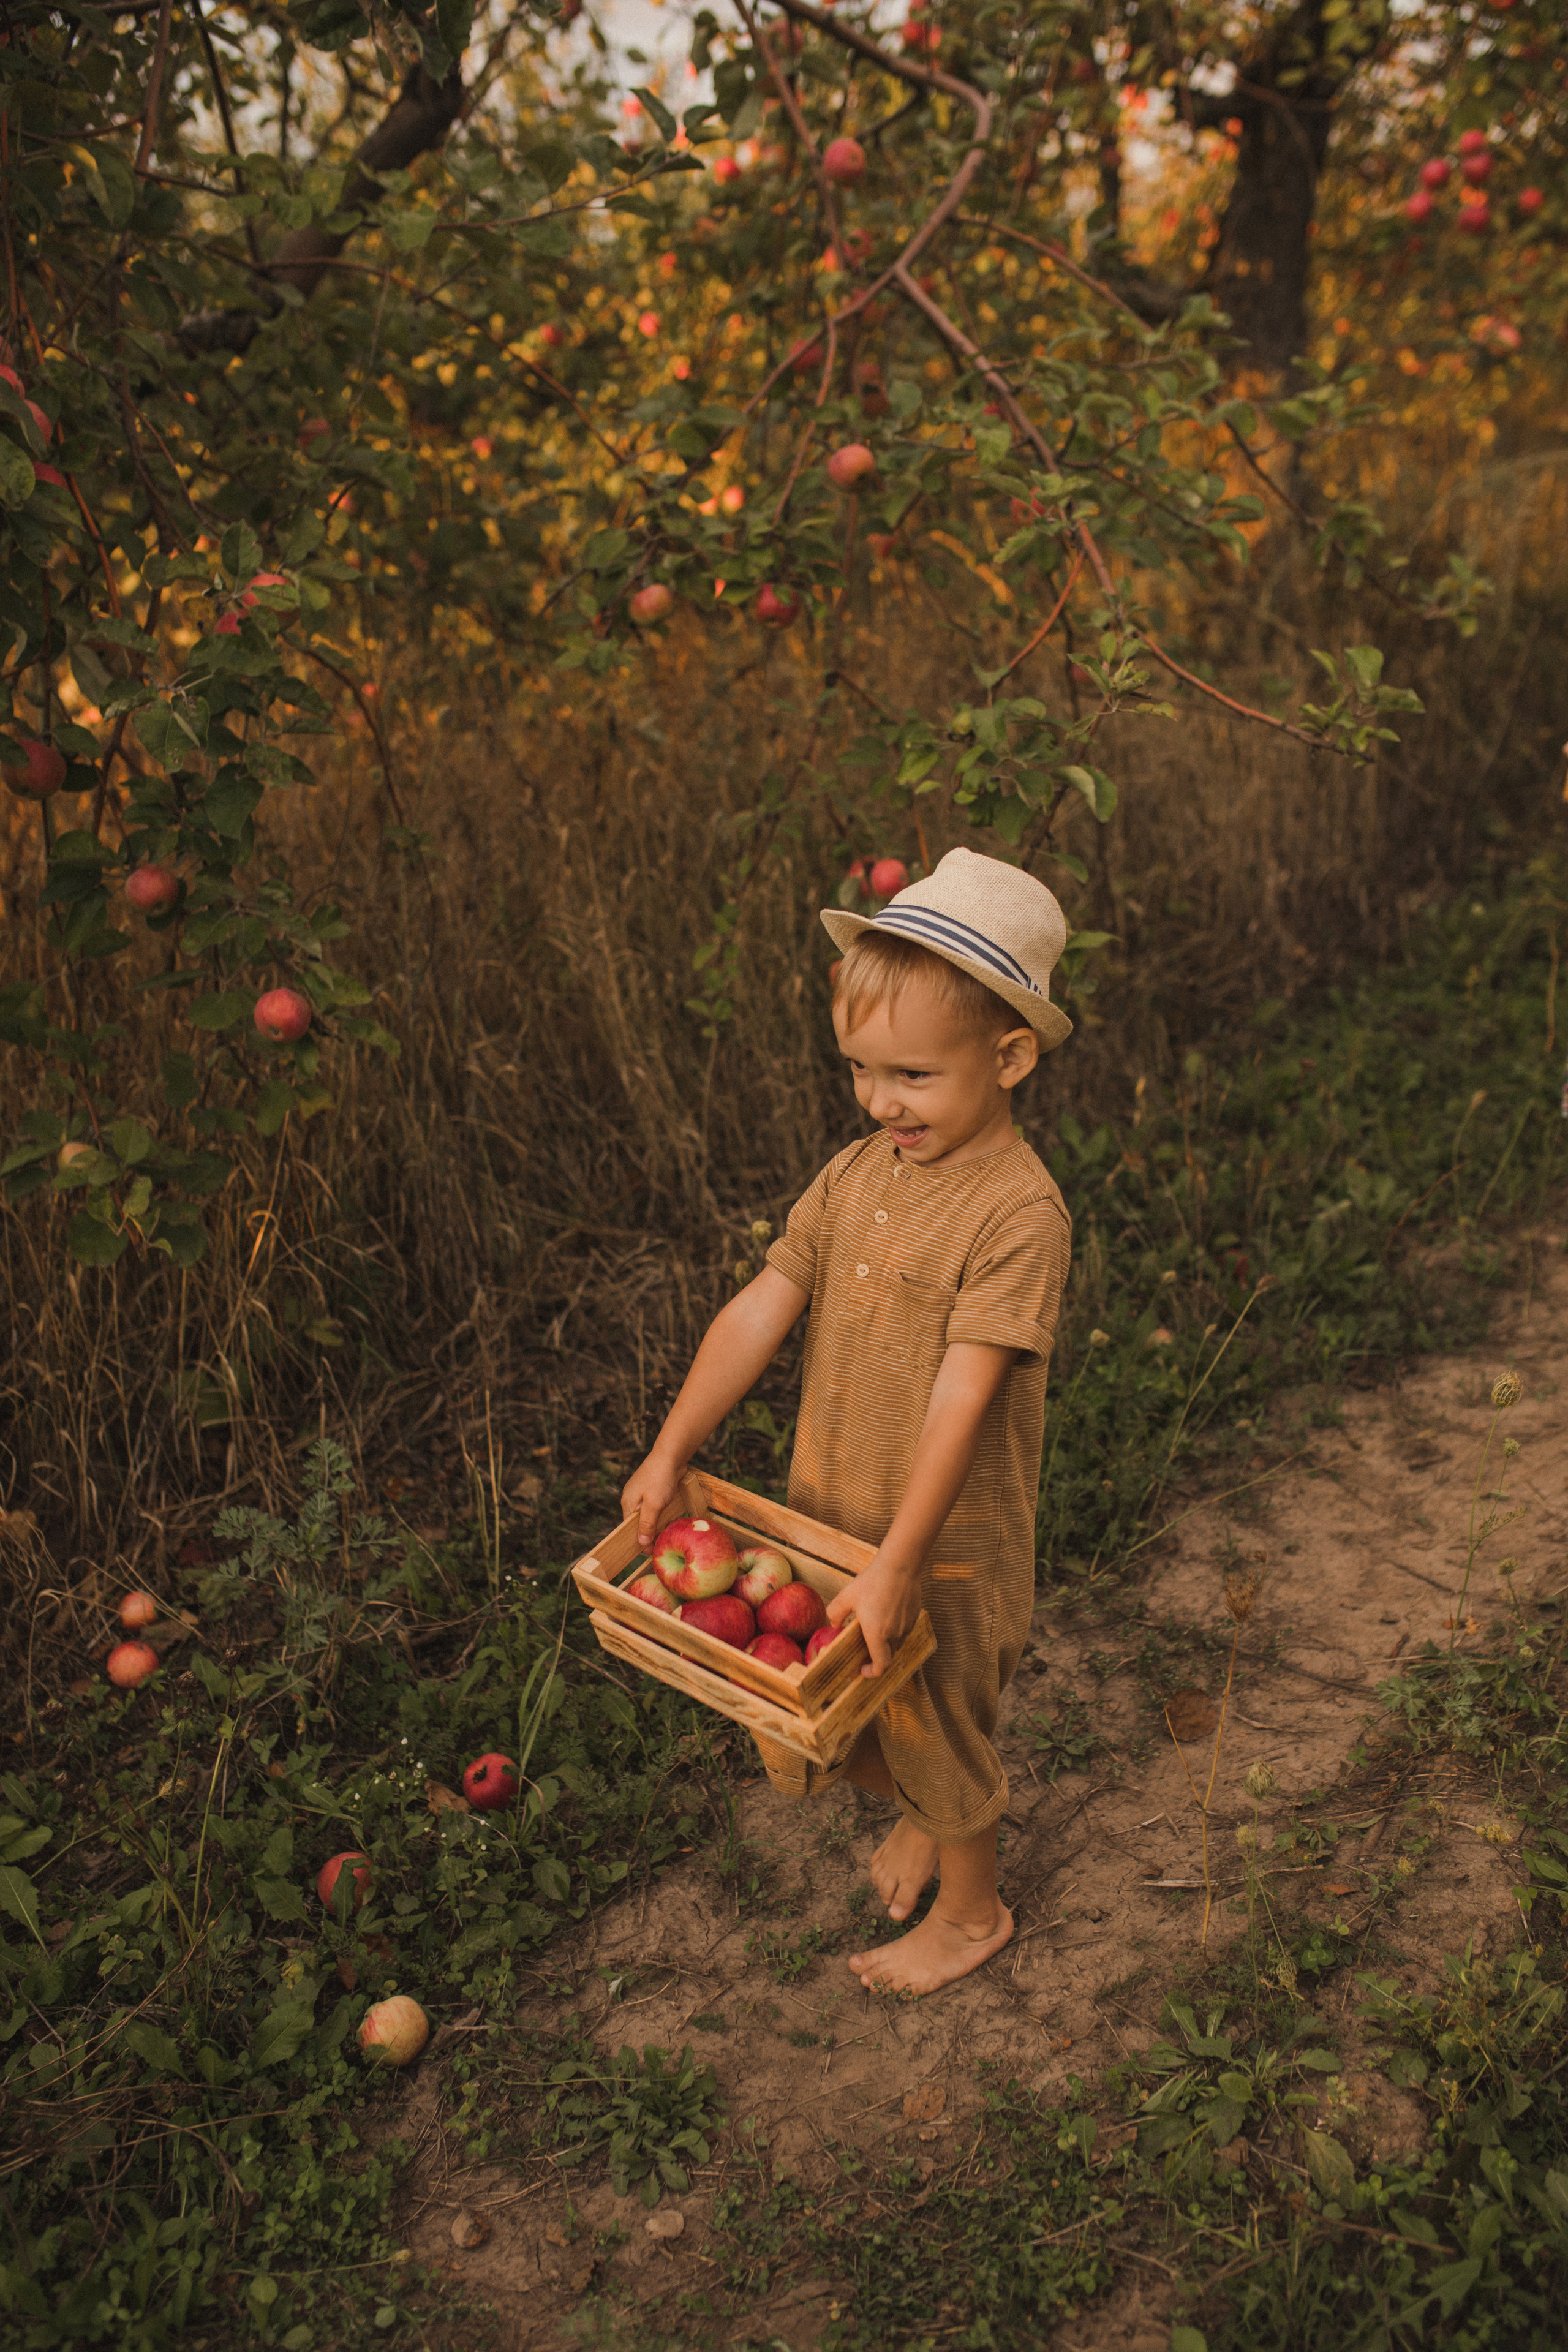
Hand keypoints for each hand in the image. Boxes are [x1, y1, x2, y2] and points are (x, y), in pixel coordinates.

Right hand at [621, 1451, 687, 1548]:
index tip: (652, 1551)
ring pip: (649, 1516)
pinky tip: (672, 1518)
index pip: (630, 1529)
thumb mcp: (654, 1504)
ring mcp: (643, 1494)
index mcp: (628, 1503)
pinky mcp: (653, 1490)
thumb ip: (647, 1524)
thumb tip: (641, 1542)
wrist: (671, 1455)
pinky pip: (656, 1507)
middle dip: (651, 1533)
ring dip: (659, 1524)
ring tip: (669, 1529)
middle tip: (663, 1541)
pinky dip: (663, 1514)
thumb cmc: (660, 1478)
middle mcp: (633, 1499)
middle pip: (639, 1523)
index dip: (640, 1540)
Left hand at [827, 1551, 919, 1678]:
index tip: (861, 1668)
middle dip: (875, 1658)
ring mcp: (906, 1626)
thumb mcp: (847, 1596)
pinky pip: (903, 1631)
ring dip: (885, 1644)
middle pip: (887, 1656)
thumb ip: (835, 1613)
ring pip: (896, 1644)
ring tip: (873, 1631)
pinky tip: (885, 1615)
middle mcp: (894, 1634)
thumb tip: (833, 1624)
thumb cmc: (873, 1581)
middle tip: (862, 1650)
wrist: (900, 1565)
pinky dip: (893, 1631)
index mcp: (877, 1634)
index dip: (870, 1672)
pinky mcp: (914, 1616)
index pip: (880, 1666)